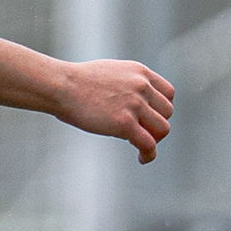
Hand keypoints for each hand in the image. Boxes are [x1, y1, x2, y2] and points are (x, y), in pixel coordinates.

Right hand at [52, 58, 175, 162]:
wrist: (62, 86)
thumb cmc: (77, 81)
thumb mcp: (111, 72)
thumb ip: (127, 83)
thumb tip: (131, 100)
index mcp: (140, 72)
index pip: (168, 93)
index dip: (162, 108)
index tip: (151, 118)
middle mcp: (142, 87)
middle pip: (167, 112)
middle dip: (158, 124)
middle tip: (144, 134)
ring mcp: (135, 105)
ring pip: (163, 129)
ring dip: (155, 140)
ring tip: (143, 147)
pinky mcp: (124, 124)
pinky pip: (148, 144)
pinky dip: (149, 154)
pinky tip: (141, 158)